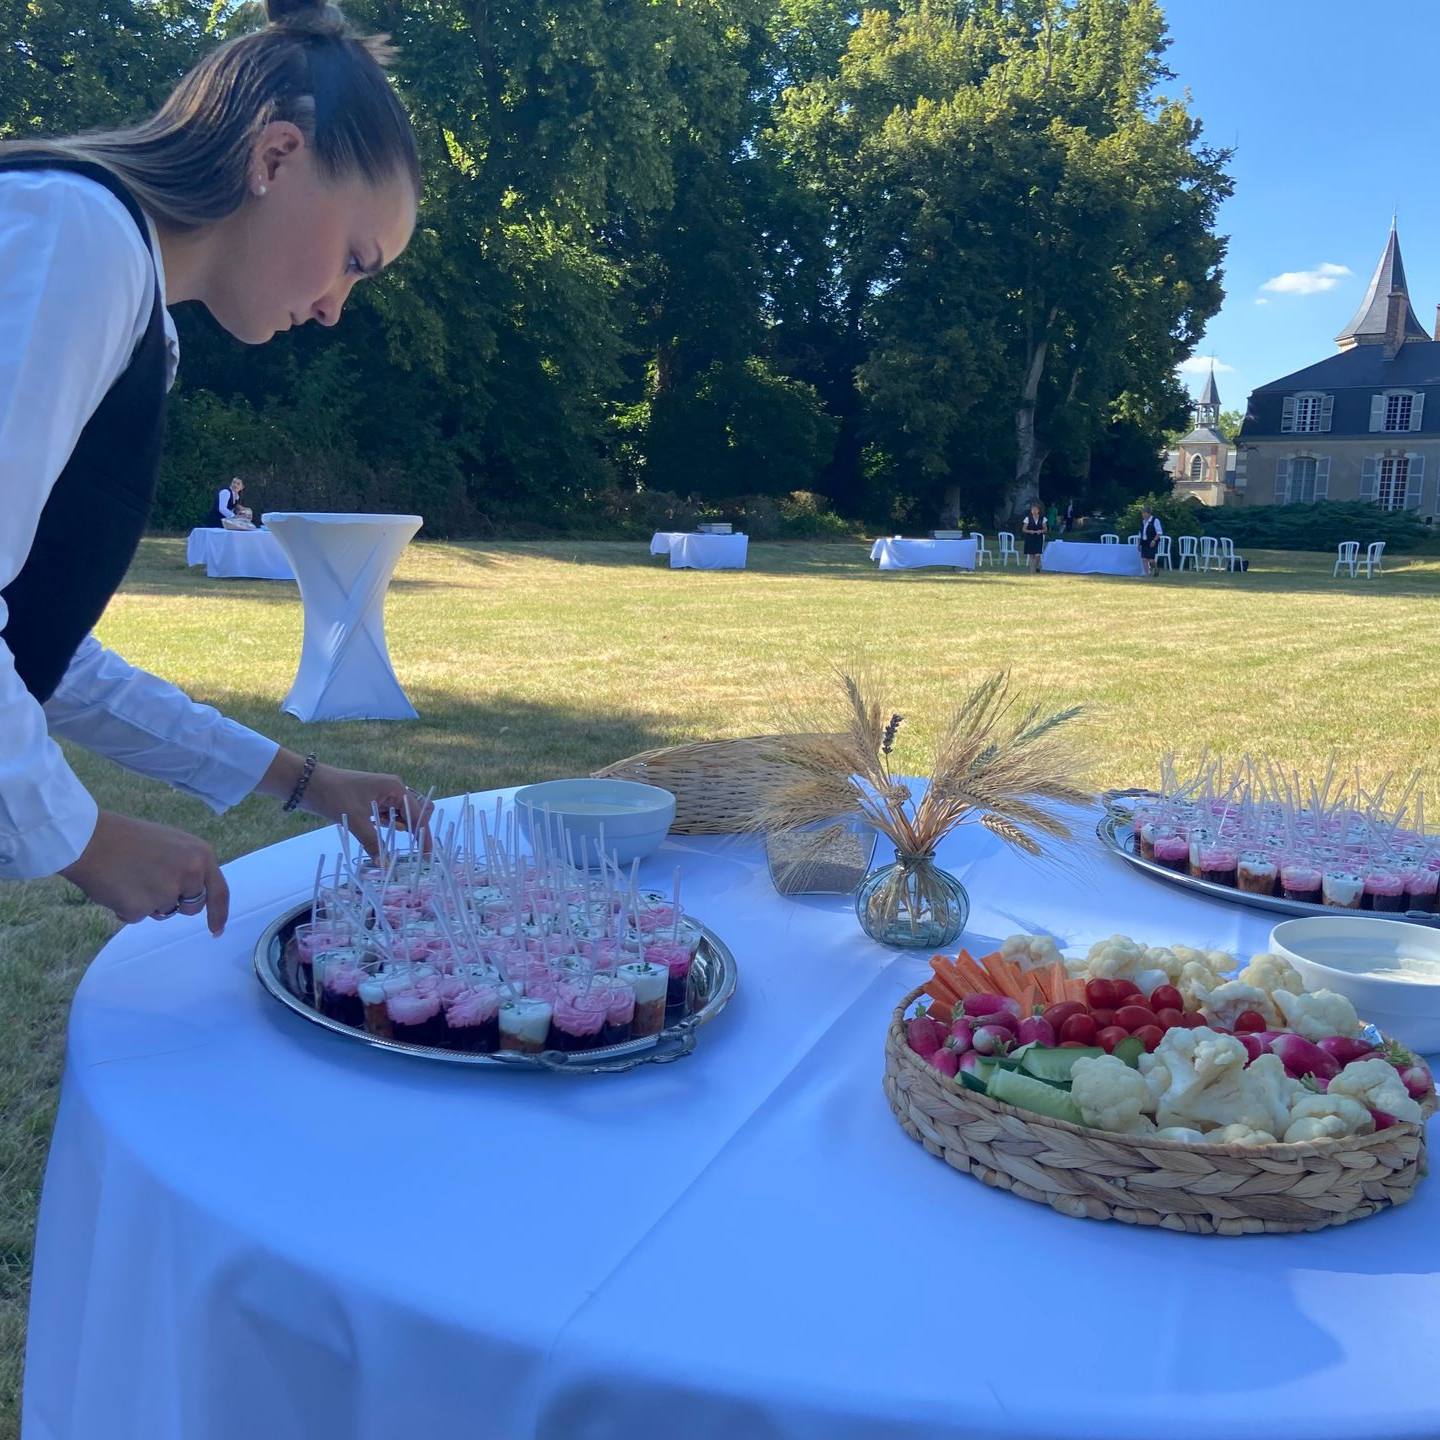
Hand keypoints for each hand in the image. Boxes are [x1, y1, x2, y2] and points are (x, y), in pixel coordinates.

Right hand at [59, 812, 229, 934]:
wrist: (90, 839)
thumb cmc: (128, 839)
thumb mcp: (172, 844)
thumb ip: (188, 866)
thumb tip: (192, 892)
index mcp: (200, 855)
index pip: (219, 892)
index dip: (218, 914)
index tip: (217, 931)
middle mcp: (190, 874)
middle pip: (191, 907)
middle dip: (175, 903)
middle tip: (151, 882)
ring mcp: (167, 892)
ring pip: (163, 911)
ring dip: (148, 903)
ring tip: (130, 877)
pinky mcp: (142, 908)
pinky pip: (137, 917)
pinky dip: (126, 908)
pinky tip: (116, 887)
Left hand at [299, 763, 433, 855]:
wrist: (307, 783)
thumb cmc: (333, 795)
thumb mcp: (355, 820)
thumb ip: (373, 843)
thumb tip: (385, 866)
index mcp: (395, 788)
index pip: (419, 815)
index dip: (424, 836)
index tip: (426, 856)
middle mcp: (394, 790)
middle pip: (417, 812)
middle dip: (417, 830)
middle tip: (413, 851)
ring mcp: (384, 795)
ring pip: (403, 816)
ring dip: (403, 831)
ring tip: (401, 851)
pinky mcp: (373, 802)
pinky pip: (390, 817)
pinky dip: (390, 829)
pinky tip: (383, 840)